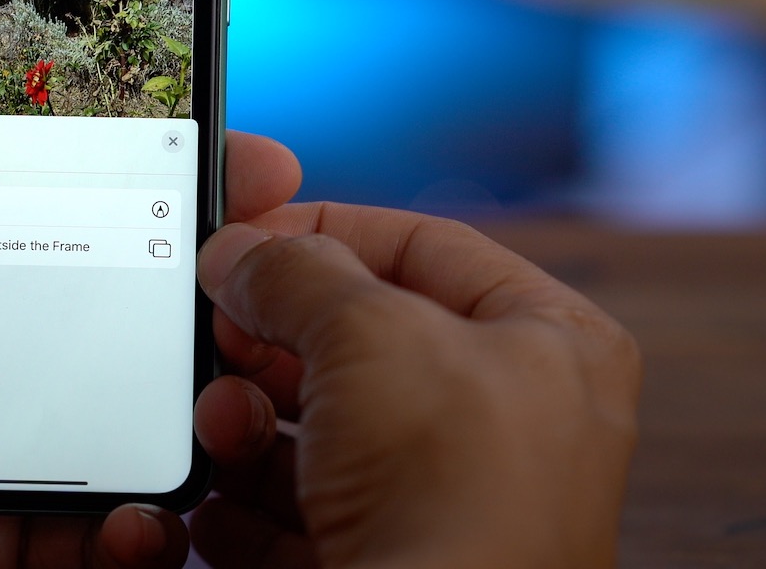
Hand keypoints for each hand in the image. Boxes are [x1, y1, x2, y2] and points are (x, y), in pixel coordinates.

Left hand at [0, 0, 303, 567]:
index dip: (165, 162)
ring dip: (207, 390)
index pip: (74, 186)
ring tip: (245, 376)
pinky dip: (139, 525)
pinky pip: (86, 530)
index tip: (239, 138)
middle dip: (223, 271)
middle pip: (130, 296)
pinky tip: (156, 500)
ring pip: (135, 412)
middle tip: (281, 245)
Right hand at [188, 207, 641, 568]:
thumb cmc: (456, 498)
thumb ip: (296, 272)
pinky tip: (216, 497)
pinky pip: (299, 514)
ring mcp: (448, 503)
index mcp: (549, 342)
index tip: (247, 235)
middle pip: (363, 342)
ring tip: (222, 423)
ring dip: (249, 421)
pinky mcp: (390, 564)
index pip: (426, 247)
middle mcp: (510, 422)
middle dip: (274, 338)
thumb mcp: (368, 333)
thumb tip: (242, 254)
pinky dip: (244, 502)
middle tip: (218, 329)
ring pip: (322, 431)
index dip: (329, 230)